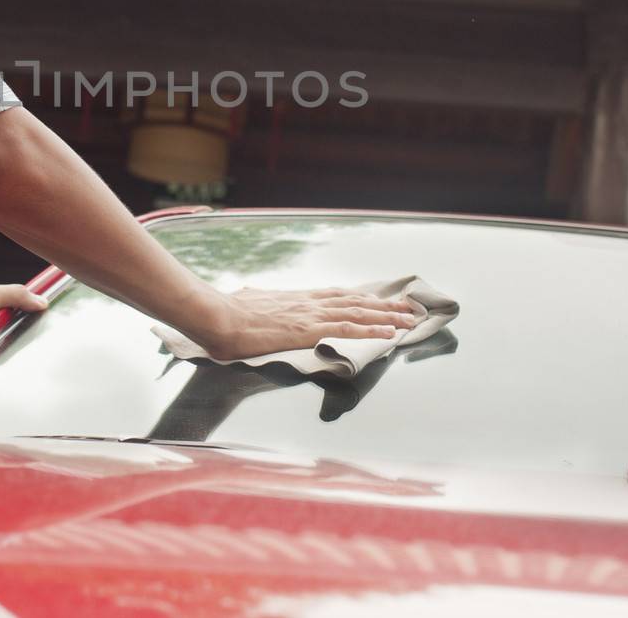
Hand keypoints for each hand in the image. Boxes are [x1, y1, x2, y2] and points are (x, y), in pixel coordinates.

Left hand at [0, 283, 48, 377]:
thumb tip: (42, 301)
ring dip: (17, 364)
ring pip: (11, 361)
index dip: (41, 320)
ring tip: (26, 366)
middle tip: (45, 350)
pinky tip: (9, 380)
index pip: (26, 316)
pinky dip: (3, 379)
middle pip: (22, 341)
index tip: (55, 324)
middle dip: (32, 345)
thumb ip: (14, 294)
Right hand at [198, 286, 416, 360]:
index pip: (337, 295)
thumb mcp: (248, 302)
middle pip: (355, 301)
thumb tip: (248, 296)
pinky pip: (348, 328)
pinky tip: (389, 333)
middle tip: (407, 307)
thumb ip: (256, 301)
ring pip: (358, 312)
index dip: (361, 298)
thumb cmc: (227, 314)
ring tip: (408, 319)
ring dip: (387, 316)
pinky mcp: (308, 330)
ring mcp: (310, 315)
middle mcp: (309, 302)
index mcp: (296, 298)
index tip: (379, 299)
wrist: (219, 317)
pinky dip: (372, 329)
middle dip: (383, 305)